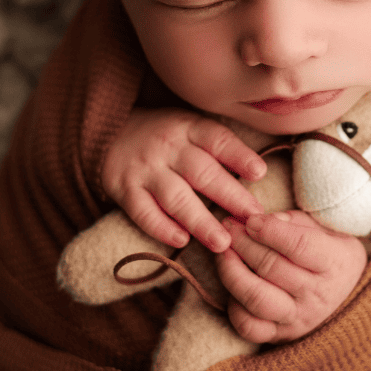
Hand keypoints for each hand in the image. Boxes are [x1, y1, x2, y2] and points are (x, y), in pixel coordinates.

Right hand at [102, 108, 266, 252]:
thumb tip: (259, 174)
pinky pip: (143, 211)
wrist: (110, 131)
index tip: (260, 173)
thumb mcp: (190, 128)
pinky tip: (180, 240)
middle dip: (230, 196)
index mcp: (189, 128)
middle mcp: (168, 147)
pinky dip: (161, 227)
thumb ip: (218, 147)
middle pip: (202, 172)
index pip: (216, 139)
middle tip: (253, 218)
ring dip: (201, 221)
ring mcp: (145, 168)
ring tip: (223, 242)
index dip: (238, 155)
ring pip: (176, 197)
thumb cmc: (166, 135)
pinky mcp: (124, 189)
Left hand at [216, 211, 366, 343]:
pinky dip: (233, 305)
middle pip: (271, 267)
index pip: (299, 245)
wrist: (347, 292)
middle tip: (228, 225)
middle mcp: (317, 295)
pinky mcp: (281, 335)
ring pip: (256, 299)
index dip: (269, 230)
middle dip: (243, 242)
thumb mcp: (324, 227)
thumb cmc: (329, 250)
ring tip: (223, 250)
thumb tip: (261, 220)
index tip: (250, 217)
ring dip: (232, 270)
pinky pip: (249, 326)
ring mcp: (299, 319)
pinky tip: (232, 282)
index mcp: (334, 261)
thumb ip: (294, 221)